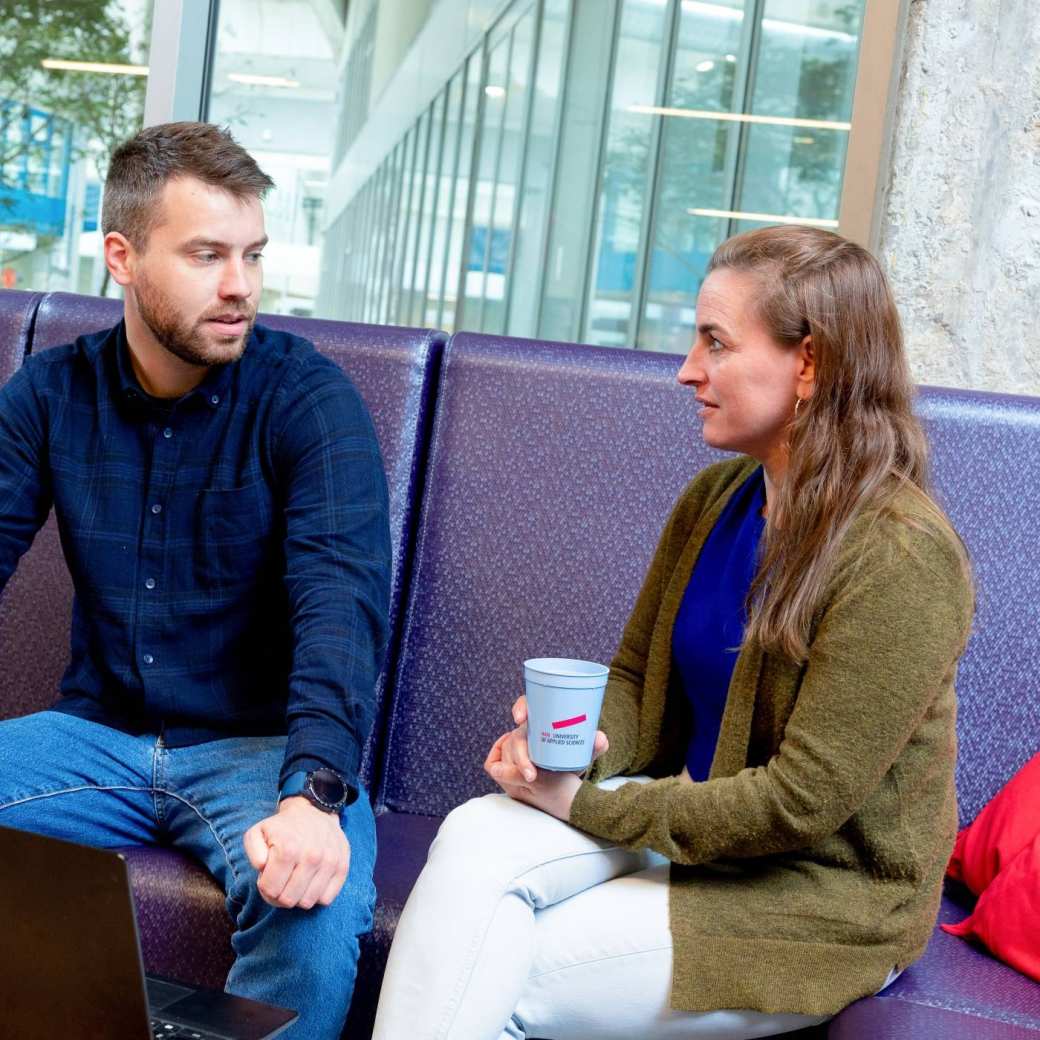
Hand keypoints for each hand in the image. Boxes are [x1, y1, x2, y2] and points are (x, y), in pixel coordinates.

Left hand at [243, 797, 350, 908]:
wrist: (316, 811)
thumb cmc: (283, 828)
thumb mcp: (258, 832)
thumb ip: (253, 852)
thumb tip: (262, 867)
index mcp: (288, 849)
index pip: (270, 891)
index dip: (265, 886)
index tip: (268, 875)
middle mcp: (312, 856)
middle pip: (288, 900)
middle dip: (279, 894)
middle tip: (281, 879)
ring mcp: (330, 863)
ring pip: (307, 903)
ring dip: (298, 895)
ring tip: (295, 879)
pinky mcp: (342, 867)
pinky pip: (326, 899)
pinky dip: (316, 895)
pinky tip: (311, 880)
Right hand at [484, 695, 608, 819]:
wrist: (565, 772)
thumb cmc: (572, 754)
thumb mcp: (583, 751)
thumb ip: (593, 745)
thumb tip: (600, 739)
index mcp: (542, 717)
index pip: (526, 702)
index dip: (520, 707)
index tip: (520, 719)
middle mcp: (527, 729)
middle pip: (516, 734)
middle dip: (520, 754)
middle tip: (531, 772)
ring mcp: (517, 743)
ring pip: (508, 749)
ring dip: (514, 764)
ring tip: (528, 778)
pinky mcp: (509, 757)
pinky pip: (496, 760)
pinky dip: (498, 764)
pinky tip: (503, 773)